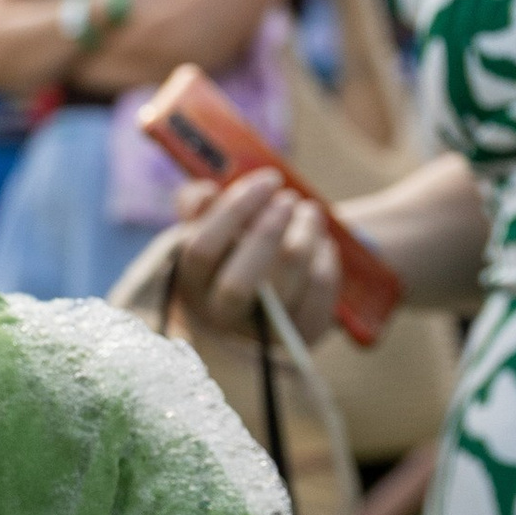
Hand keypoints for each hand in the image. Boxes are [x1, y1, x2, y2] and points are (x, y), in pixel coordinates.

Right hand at [170, 169, 340, 339]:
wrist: (253, 307)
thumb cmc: (228, 252)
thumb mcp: (207, 228)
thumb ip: (198, 204)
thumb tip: (207, 193)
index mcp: (191, 284)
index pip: (201, 250)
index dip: (233, 211)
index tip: (266, 181)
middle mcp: (220, 316)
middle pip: (237, 283)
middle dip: (267, 234)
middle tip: (289, 199)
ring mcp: (260, 331)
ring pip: (284, 287)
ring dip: (304, 238)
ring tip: (310, 212)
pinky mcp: (300, 333)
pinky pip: (317, 296)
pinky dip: (325, 261)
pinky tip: (321, 242)